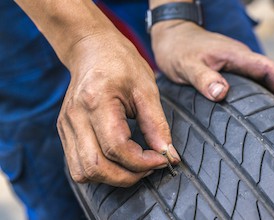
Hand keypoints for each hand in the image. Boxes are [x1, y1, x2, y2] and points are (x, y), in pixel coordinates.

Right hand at [57, 31, 179, 186]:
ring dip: (112, 178)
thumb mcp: (147, 89)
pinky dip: (99, 172)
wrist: (92, 49)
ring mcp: (66, 125)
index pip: (116, 148)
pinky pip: (78, 165)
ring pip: (83, 172)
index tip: (163, 160)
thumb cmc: (122, 64)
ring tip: (135, 166)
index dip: (142, 162)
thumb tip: (169, 156)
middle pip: (96, 167)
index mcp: (96, 101)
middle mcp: (75, 117)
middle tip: (150, 167)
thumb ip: (157, 125)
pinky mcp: (64, 131)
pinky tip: (117, 161)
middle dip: (128, 177)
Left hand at [151, 21, 273, 110]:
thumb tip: (222, 93)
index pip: (269, 70)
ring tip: (271, 121)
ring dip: (268, 97)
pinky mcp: (227, 67)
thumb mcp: (186, 65)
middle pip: (269, 77)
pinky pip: (246, 81)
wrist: (170, 34)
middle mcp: (239, 58)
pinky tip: (250, 109)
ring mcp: (234, 62)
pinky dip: (253, 95)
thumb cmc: (177, 48)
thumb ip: (203, 78)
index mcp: (236, 55)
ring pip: (258, 80)